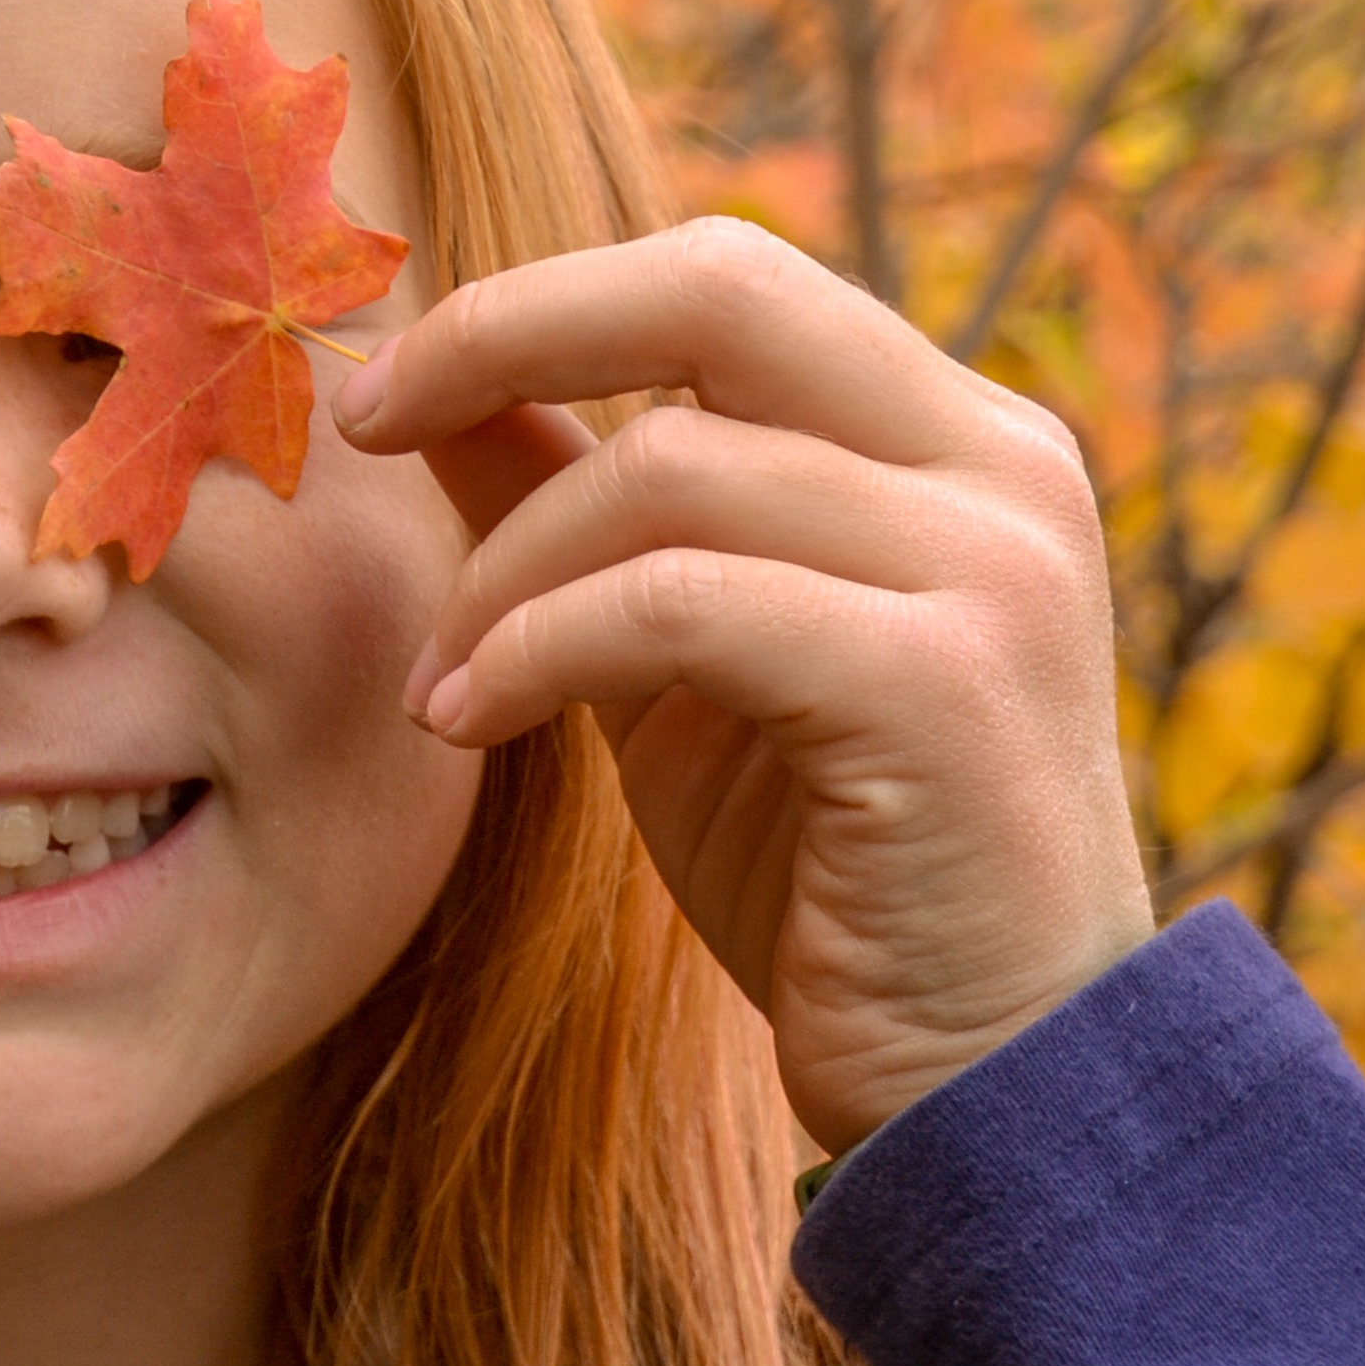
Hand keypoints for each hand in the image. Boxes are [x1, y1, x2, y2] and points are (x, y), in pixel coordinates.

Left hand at [334, 220, 1151, 1155]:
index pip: (726, 278)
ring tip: (440, 690)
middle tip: (364, 431)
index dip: (539, 304)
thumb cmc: (835, 878)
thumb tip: (438, 393)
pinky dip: (537, 650)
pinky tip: (472, 722)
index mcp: (956, 438)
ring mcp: (991, 566)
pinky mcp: (943, 684)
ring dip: (504, 575)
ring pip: (668, 468)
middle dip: (504, 334)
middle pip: (718, 288)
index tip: (388, 391)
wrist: (993, 1086)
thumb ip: (590, 516)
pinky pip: (677, 603)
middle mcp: (1000, 468)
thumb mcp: (685, 670)